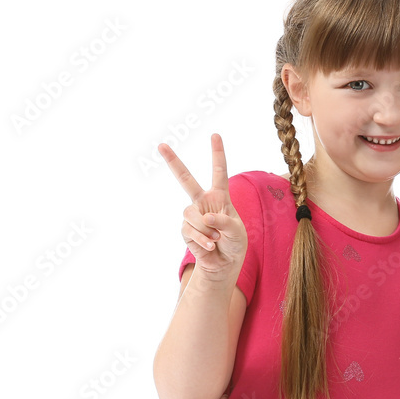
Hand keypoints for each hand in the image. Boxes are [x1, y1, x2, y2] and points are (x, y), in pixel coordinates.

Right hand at [158, 133, 246, 276]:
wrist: (223, 263)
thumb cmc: (234, 243)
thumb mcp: (237, 232)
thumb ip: (225, 221)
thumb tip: (207, 216)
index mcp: (219, 196)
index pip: (219, 172)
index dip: (217, 153)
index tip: (215, 135)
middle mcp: (203, 202)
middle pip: (186, 179)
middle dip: (173, 162)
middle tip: (161, 145)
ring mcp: (192, 215)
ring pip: (193, 214)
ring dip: (207, 228)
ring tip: (217, 238)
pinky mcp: (185, 229)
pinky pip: (191, 230)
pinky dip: (203, 239)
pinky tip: (211, 245)